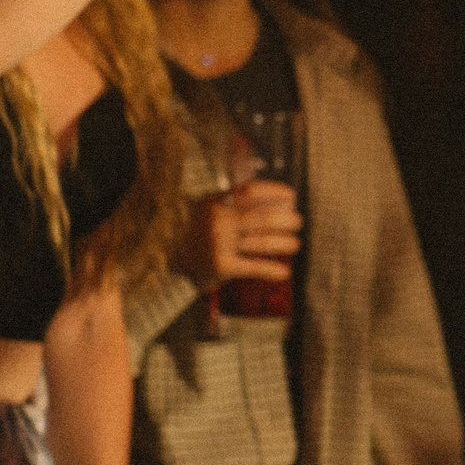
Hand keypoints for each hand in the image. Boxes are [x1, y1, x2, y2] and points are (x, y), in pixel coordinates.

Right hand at [175, 178, 298, 290]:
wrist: (166, 258)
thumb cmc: (196, 233)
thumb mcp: (208, 210)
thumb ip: (232, 202)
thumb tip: (274, 200)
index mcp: (216, 203)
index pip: (251, 191)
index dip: (275, 192)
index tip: (292, 197)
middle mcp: (218, 221)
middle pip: (264, 217)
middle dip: (287, 220)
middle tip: (298, 223)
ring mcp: (219, 243)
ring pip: (262, 242)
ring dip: (285, 243)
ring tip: (295, 244)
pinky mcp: (221, 265)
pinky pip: (254, 266)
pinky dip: (272, 270)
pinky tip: (284, 272)